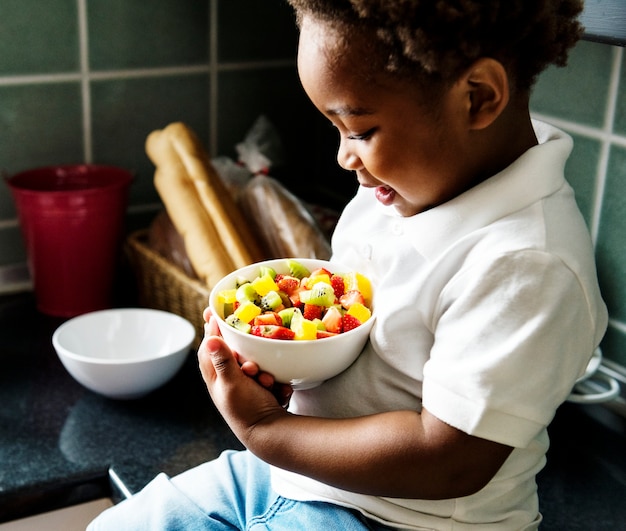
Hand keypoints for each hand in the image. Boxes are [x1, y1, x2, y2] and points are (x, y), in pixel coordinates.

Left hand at [198, 309, 291, 440]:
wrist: (269, 433)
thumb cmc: (245, 409)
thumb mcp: (232, 382)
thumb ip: (223, 360)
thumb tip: (209, 338)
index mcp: (214, 375)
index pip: (208, 345)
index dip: (211, 328)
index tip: (215, 312)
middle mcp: (227, 377)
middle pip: (234, 351)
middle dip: (247, 353)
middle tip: (253, 365)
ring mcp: (246, 382)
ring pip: (255, 361)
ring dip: (263, 369)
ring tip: (265, 382)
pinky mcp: (262, 387)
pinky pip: (269, 373)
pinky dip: (273, 380)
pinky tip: (275, 389)